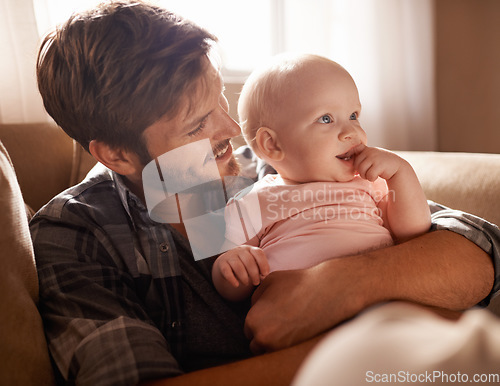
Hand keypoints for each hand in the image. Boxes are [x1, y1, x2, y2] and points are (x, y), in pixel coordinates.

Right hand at [215, 245, 268, 287]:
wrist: (226, 262)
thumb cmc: (244, 264)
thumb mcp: (253, 263)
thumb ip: (260, 268)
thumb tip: (264, 276)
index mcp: (250, 249)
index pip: (258, 253)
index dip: (263, 264)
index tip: (265, 274)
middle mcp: (240, 250)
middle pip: (249, 261)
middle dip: (254, 274)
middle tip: (256, 282)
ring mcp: (230, 256)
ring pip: (238, 266)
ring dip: (244, 277)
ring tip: (247, 284)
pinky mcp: (222, 263)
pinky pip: (227, 271)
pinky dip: (232, 279)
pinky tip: (236, 285)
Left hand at [244, 256, 371, 353]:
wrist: (326, 292)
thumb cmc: (296, 283)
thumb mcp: (268, 282)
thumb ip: (255, 297)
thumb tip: (254, 308)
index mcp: (253, 320)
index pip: (248, 328)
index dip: (259, 320)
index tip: (271, 314)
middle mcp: (262, 337)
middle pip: (256, 342)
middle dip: (264, 333)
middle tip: (279, 320)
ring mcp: (278, 347)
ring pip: (268, 351)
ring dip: (274, 342)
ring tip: (287, 326)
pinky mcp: (293, 351)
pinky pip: (282, 353)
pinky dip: (286, 345)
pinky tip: (294, 330)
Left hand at [353, 145, 406, 181]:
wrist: (398, 167)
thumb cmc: (381, 164)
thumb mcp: (371, 157)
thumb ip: (361, 157)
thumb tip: (346, 159)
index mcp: (366, 149)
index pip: (354, 150)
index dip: (350, 155)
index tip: (353, 161)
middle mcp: (370, 151)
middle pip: (356, 164)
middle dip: (360, 171)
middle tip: (368, 172)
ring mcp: (374, 157)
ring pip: (361, 170)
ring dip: (365, 175)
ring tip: (372, 174)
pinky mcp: (379, 165)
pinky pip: (369, 175)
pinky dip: (372, 178)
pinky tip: (377, 175)